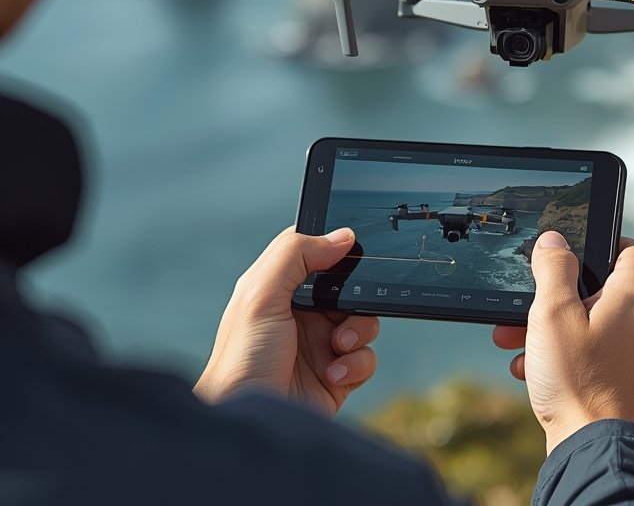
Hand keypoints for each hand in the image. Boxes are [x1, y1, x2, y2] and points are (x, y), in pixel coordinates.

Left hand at [194, 226, 379, 416]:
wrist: (249, 425)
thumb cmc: (240, 361)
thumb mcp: (260, 296)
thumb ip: (295, 255)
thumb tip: (342, 236)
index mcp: (280, 290)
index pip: (314, 254)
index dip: (334, 247)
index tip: (351, 249)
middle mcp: (302, 315)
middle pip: (348, 288)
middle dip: (356, 297)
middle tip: (345, 308)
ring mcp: (321, 346)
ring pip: (364, 322)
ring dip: (359, 332)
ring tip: (338, 346)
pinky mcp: (337, 376)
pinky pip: (366, 358)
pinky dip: (356, 364)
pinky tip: (332, 374)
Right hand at [493, 231, 633, 453]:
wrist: (592, 446)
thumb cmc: (576, 379)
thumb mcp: (552, 314)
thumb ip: (553, 269)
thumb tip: (554, 241)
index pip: (633, 249)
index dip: (605, 242)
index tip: (575, 249)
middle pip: (603, 290)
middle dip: (557, 296)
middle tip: (526, 307)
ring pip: (594, 324)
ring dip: (554, 328)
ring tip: (517, 341)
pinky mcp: (630, 378)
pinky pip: (597, 352)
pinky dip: (567, 353)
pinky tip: (532, 369)